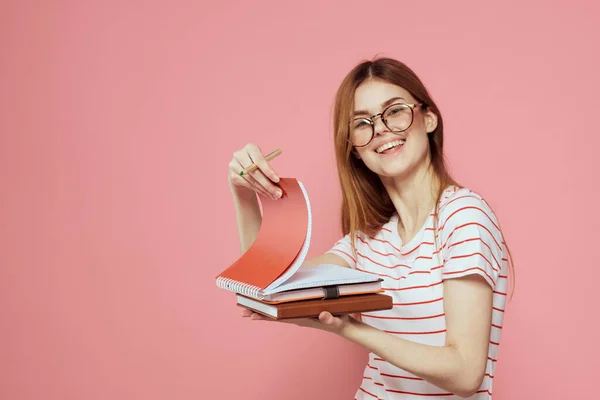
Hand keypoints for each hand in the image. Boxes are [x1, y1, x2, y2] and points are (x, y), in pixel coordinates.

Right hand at [228, 143, 281, 199]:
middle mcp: (240, 155)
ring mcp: (234, 165)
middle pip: (254, 172)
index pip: (259, 160)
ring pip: (251, 180)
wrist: (241, 169)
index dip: (268, 170)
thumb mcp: (262, 163)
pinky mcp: (232, 176)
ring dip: (264, 189)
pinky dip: (258, 190)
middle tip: (278, 193)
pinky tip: (265, 193)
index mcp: (250, 148)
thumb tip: (278, 184)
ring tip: (273, 194)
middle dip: (267, 184)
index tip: (277, 180)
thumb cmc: (256, 165)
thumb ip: (268, 170)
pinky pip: (247, 184)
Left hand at [240, 307, 355, 334]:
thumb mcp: (337, 320)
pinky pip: (282, 309)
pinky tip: (265, 304)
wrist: (345, 326)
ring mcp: (298, 315)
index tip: (251, 315)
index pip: (279, 317)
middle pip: (273, 316)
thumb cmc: (340, 321)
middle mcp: (296, 317)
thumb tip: (323, 316)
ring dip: (262, 310)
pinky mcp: (300, 312)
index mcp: (301, 318)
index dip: (265, 315)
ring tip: (247, 309)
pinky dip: (272, 307)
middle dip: (257, 313)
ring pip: (276, 313)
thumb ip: (331, 319)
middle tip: (241, 312)